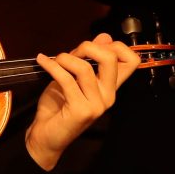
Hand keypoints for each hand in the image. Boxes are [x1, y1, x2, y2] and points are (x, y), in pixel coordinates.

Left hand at [25, 34, 139, 169]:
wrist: (44, 136)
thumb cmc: (58, 107)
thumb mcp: (73, 77)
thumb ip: (88, 58)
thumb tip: (104, 37)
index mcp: (110, 87)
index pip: (131, 61)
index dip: (114, 46)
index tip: (93, 46)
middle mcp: (108, 96)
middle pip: (110, 59)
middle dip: (88, 47)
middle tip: (72, 52)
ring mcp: (97, 105)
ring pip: (85, 68)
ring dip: (65, 58)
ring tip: (54, 61)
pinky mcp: (81, 110)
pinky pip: (67, 79)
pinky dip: (52, 67)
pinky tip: (43, 63)